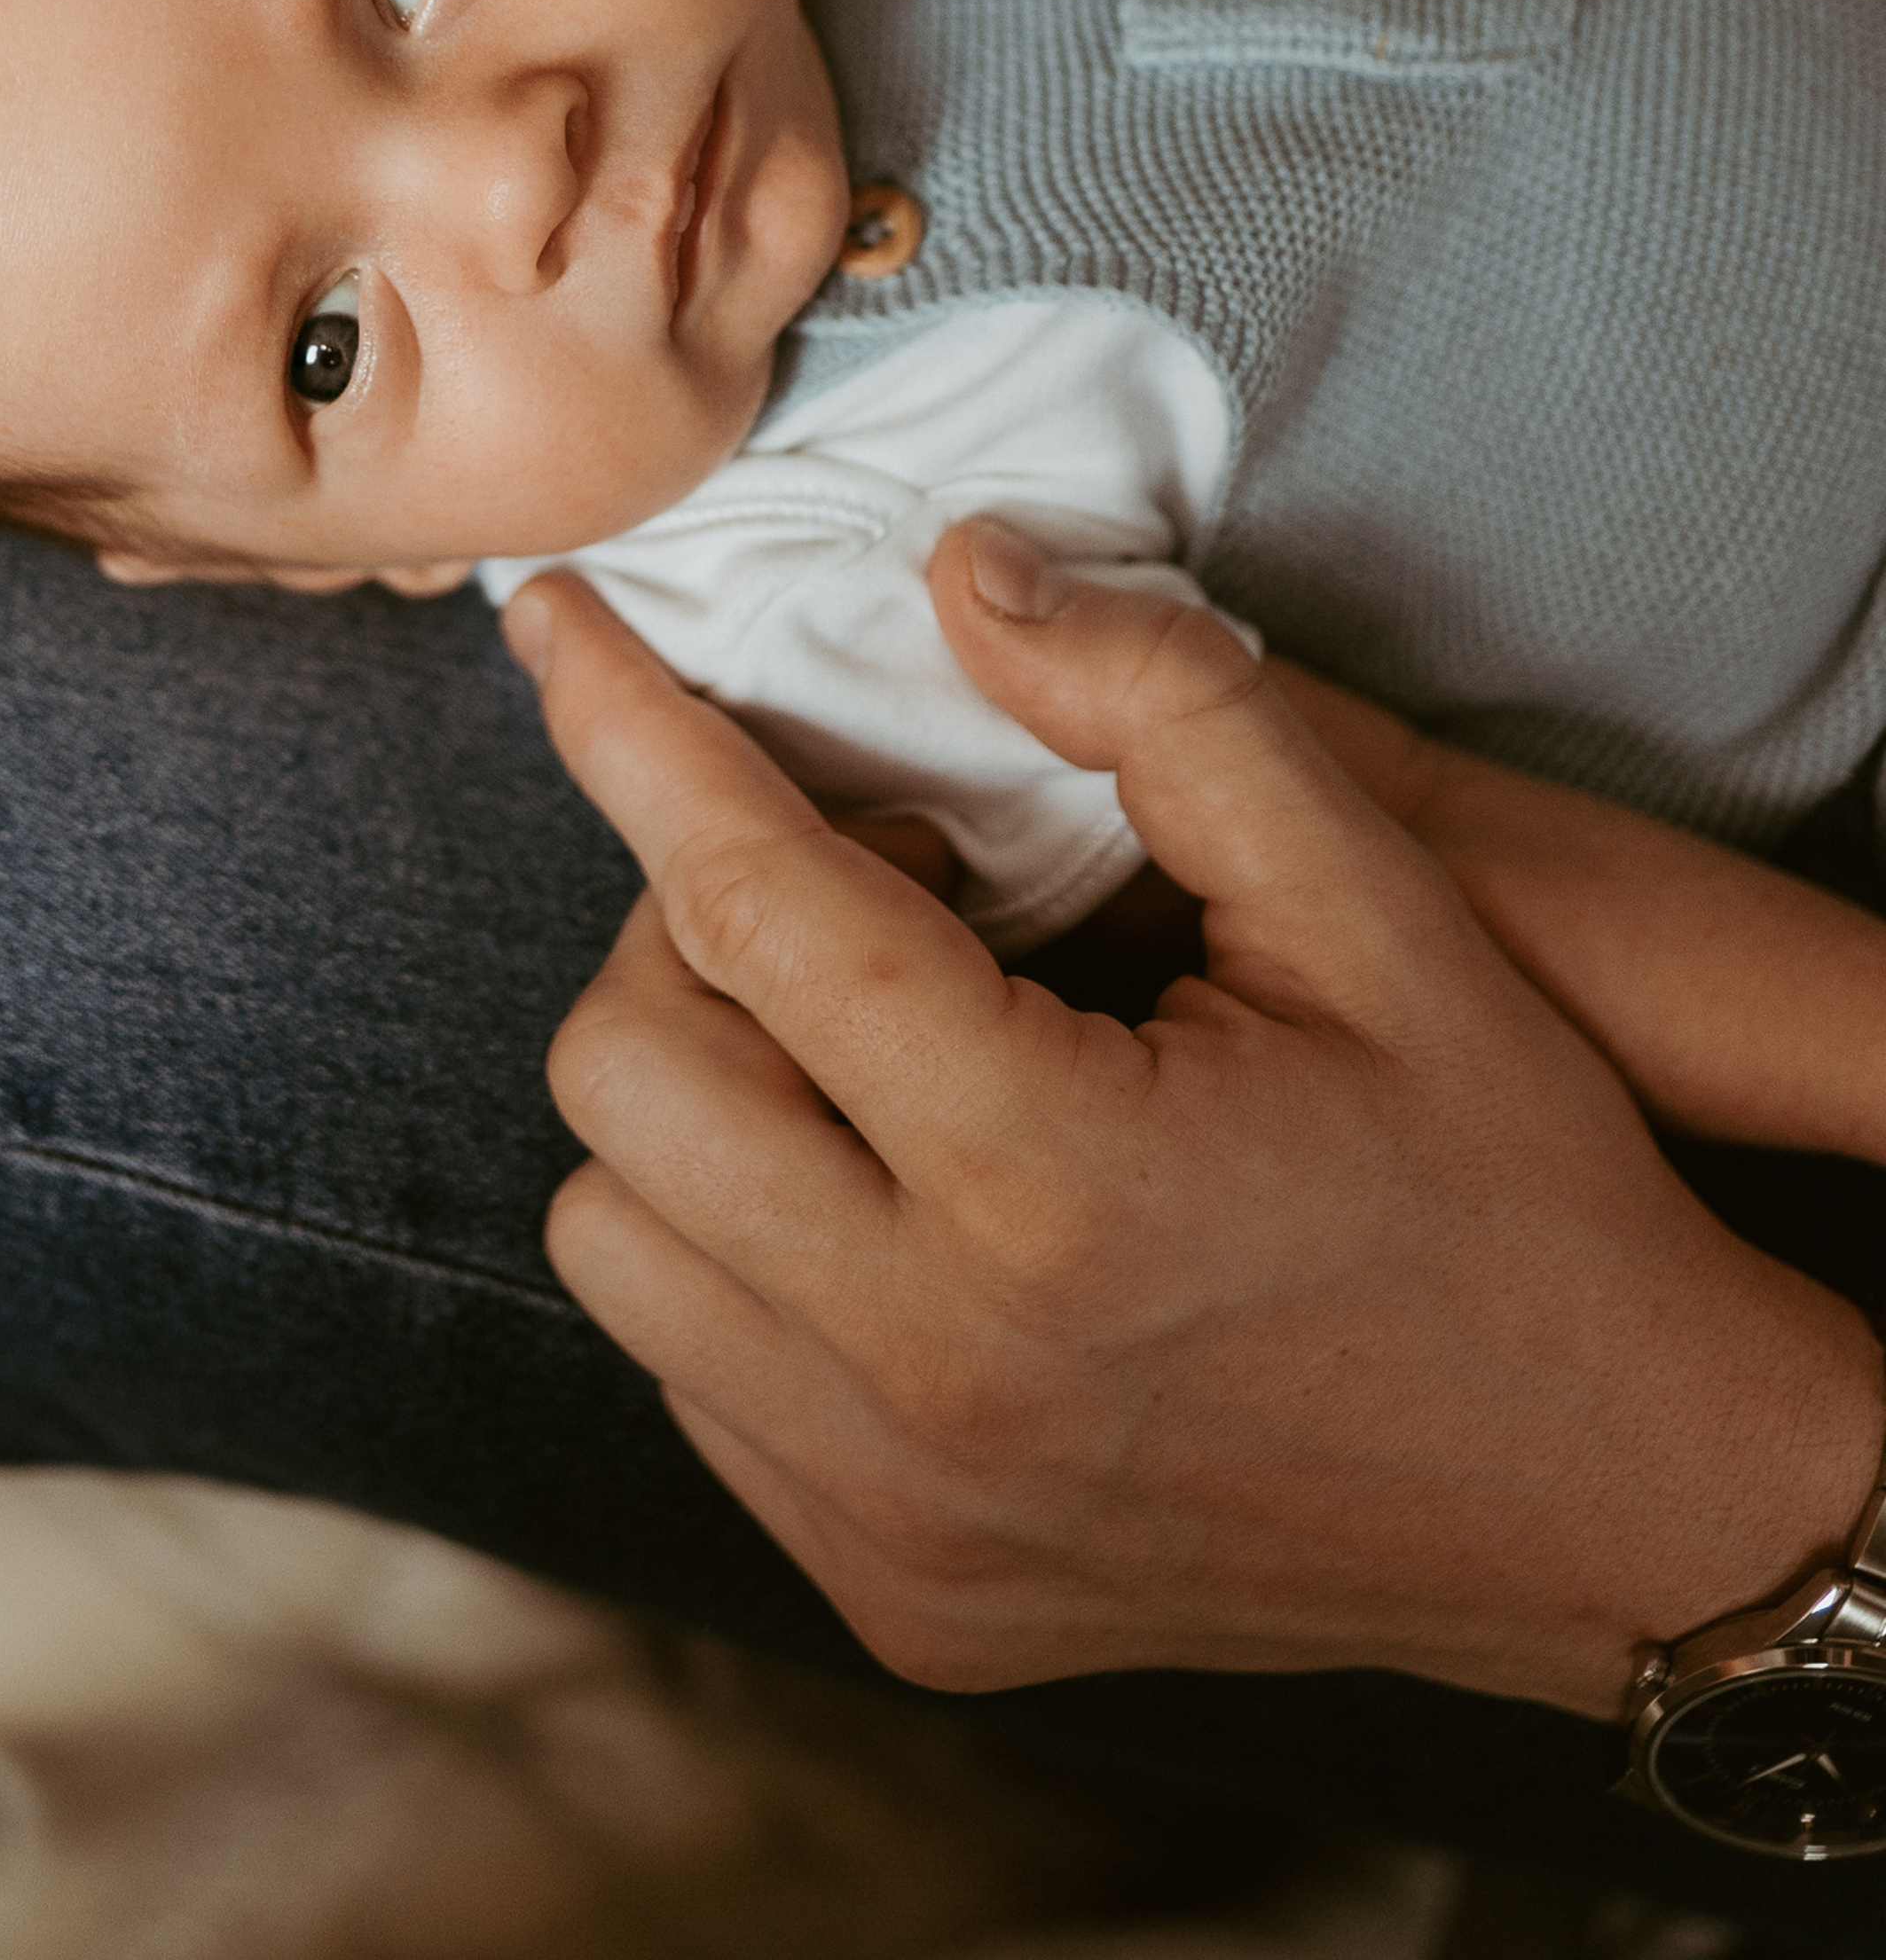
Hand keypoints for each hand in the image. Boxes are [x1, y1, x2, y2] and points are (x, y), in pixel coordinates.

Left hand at [513, 527, 1881, 1710]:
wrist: (1620, 1499)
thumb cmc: (1508, 1173)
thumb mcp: (1381, 898)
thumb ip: (1161, 707)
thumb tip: (962, 571)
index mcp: (1053, 1182)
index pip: (750, 902)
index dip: (629, 730)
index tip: (554, 620)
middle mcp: (938, 1376)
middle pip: (626, 1074)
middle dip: (692, 924)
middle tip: (871, 881)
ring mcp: (901, 1518)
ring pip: (614, 1238)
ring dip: (698, 1094)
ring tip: (868, 1044)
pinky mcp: (898, 1602)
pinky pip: (693, 1377)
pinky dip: (737, 1249)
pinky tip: (887, 1190)